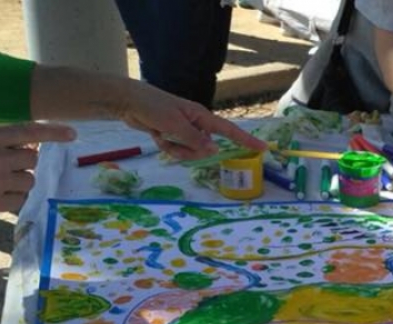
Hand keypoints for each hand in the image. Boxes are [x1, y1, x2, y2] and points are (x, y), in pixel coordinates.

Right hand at [0, 123, 75, 214]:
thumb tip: (29, 146)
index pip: (28, 132)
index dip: (52, 133)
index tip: (72, 134)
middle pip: (32, 160)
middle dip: (24, 163)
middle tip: (6, 166)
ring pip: (29, 181)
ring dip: (19, 181)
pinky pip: (20, 201)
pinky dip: (13, 198)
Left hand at [115, 80, 266, 159]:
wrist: (129, 101)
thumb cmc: (153, 107)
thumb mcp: (175, 125)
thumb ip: (195, 139)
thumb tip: (215, 150)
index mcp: (202, 116)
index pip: (229, 130)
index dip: (246, 140)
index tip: (263, 148)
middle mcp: (197, 123)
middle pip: (205, 148)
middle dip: (188, 151)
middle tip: (171, 142)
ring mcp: (185, 130)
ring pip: (190, 152)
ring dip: (175, 149)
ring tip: (161, 137)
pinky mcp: (173, 134)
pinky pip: (177, 149)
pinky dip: (166, 145)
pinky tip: (156, 135)